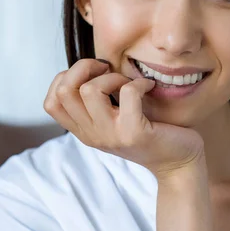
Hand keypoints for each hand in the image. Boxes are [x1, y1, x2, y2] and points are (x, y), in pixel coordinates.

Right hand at [43, 58, 205, 179]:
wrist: (178, 163)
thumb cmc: (149, 133)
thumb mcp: (114, 120)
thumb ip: (96, 103)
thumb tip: (88, 67)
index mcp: (84, 131)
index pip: (51, 102)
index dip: (66, 78)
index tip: (92, 75)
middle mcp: (92, 135)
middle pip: (64, 91)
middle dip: (84, 68)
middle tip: (108, 71)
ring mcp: (111, 136)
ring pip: (89, 90)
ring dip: (111, 77)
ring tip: (128, 83)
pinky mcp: (134, 133)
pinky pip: (127, 92)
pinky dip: (139, 82)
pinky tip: (149, 87)